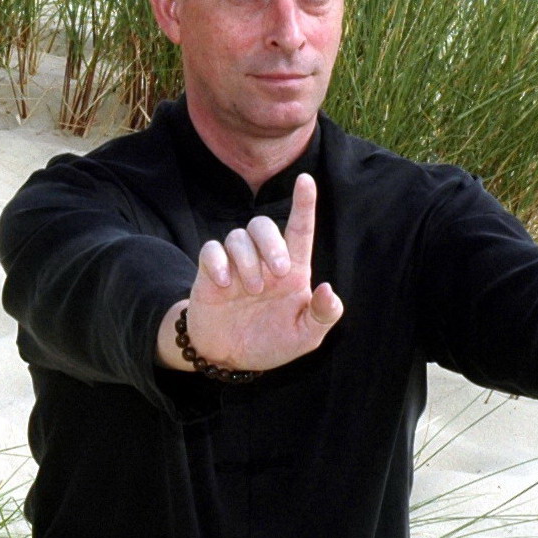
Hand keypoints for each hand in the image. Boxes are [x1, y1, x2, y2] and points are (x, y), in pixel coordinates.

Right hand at [157, 173, 343, 371]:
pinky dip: (217, 262)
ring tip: (251, 290)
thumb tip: (327, 289)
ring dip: (247, 260)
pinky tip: (223, 283)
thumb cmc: (271, 341)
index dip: (304, 204)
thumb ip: (323, 315)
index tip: (306, 180)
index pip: (299, 229)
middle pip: (263, 225)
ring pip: (238, 236)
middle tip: (278, 273)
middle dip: (272, 243)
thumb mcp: (306, 337)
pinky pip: (210, 250)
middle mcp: (263, 260)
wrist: (229, 358)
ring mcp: (235, 264)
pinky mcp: (209, 272)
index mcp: (292, 270)